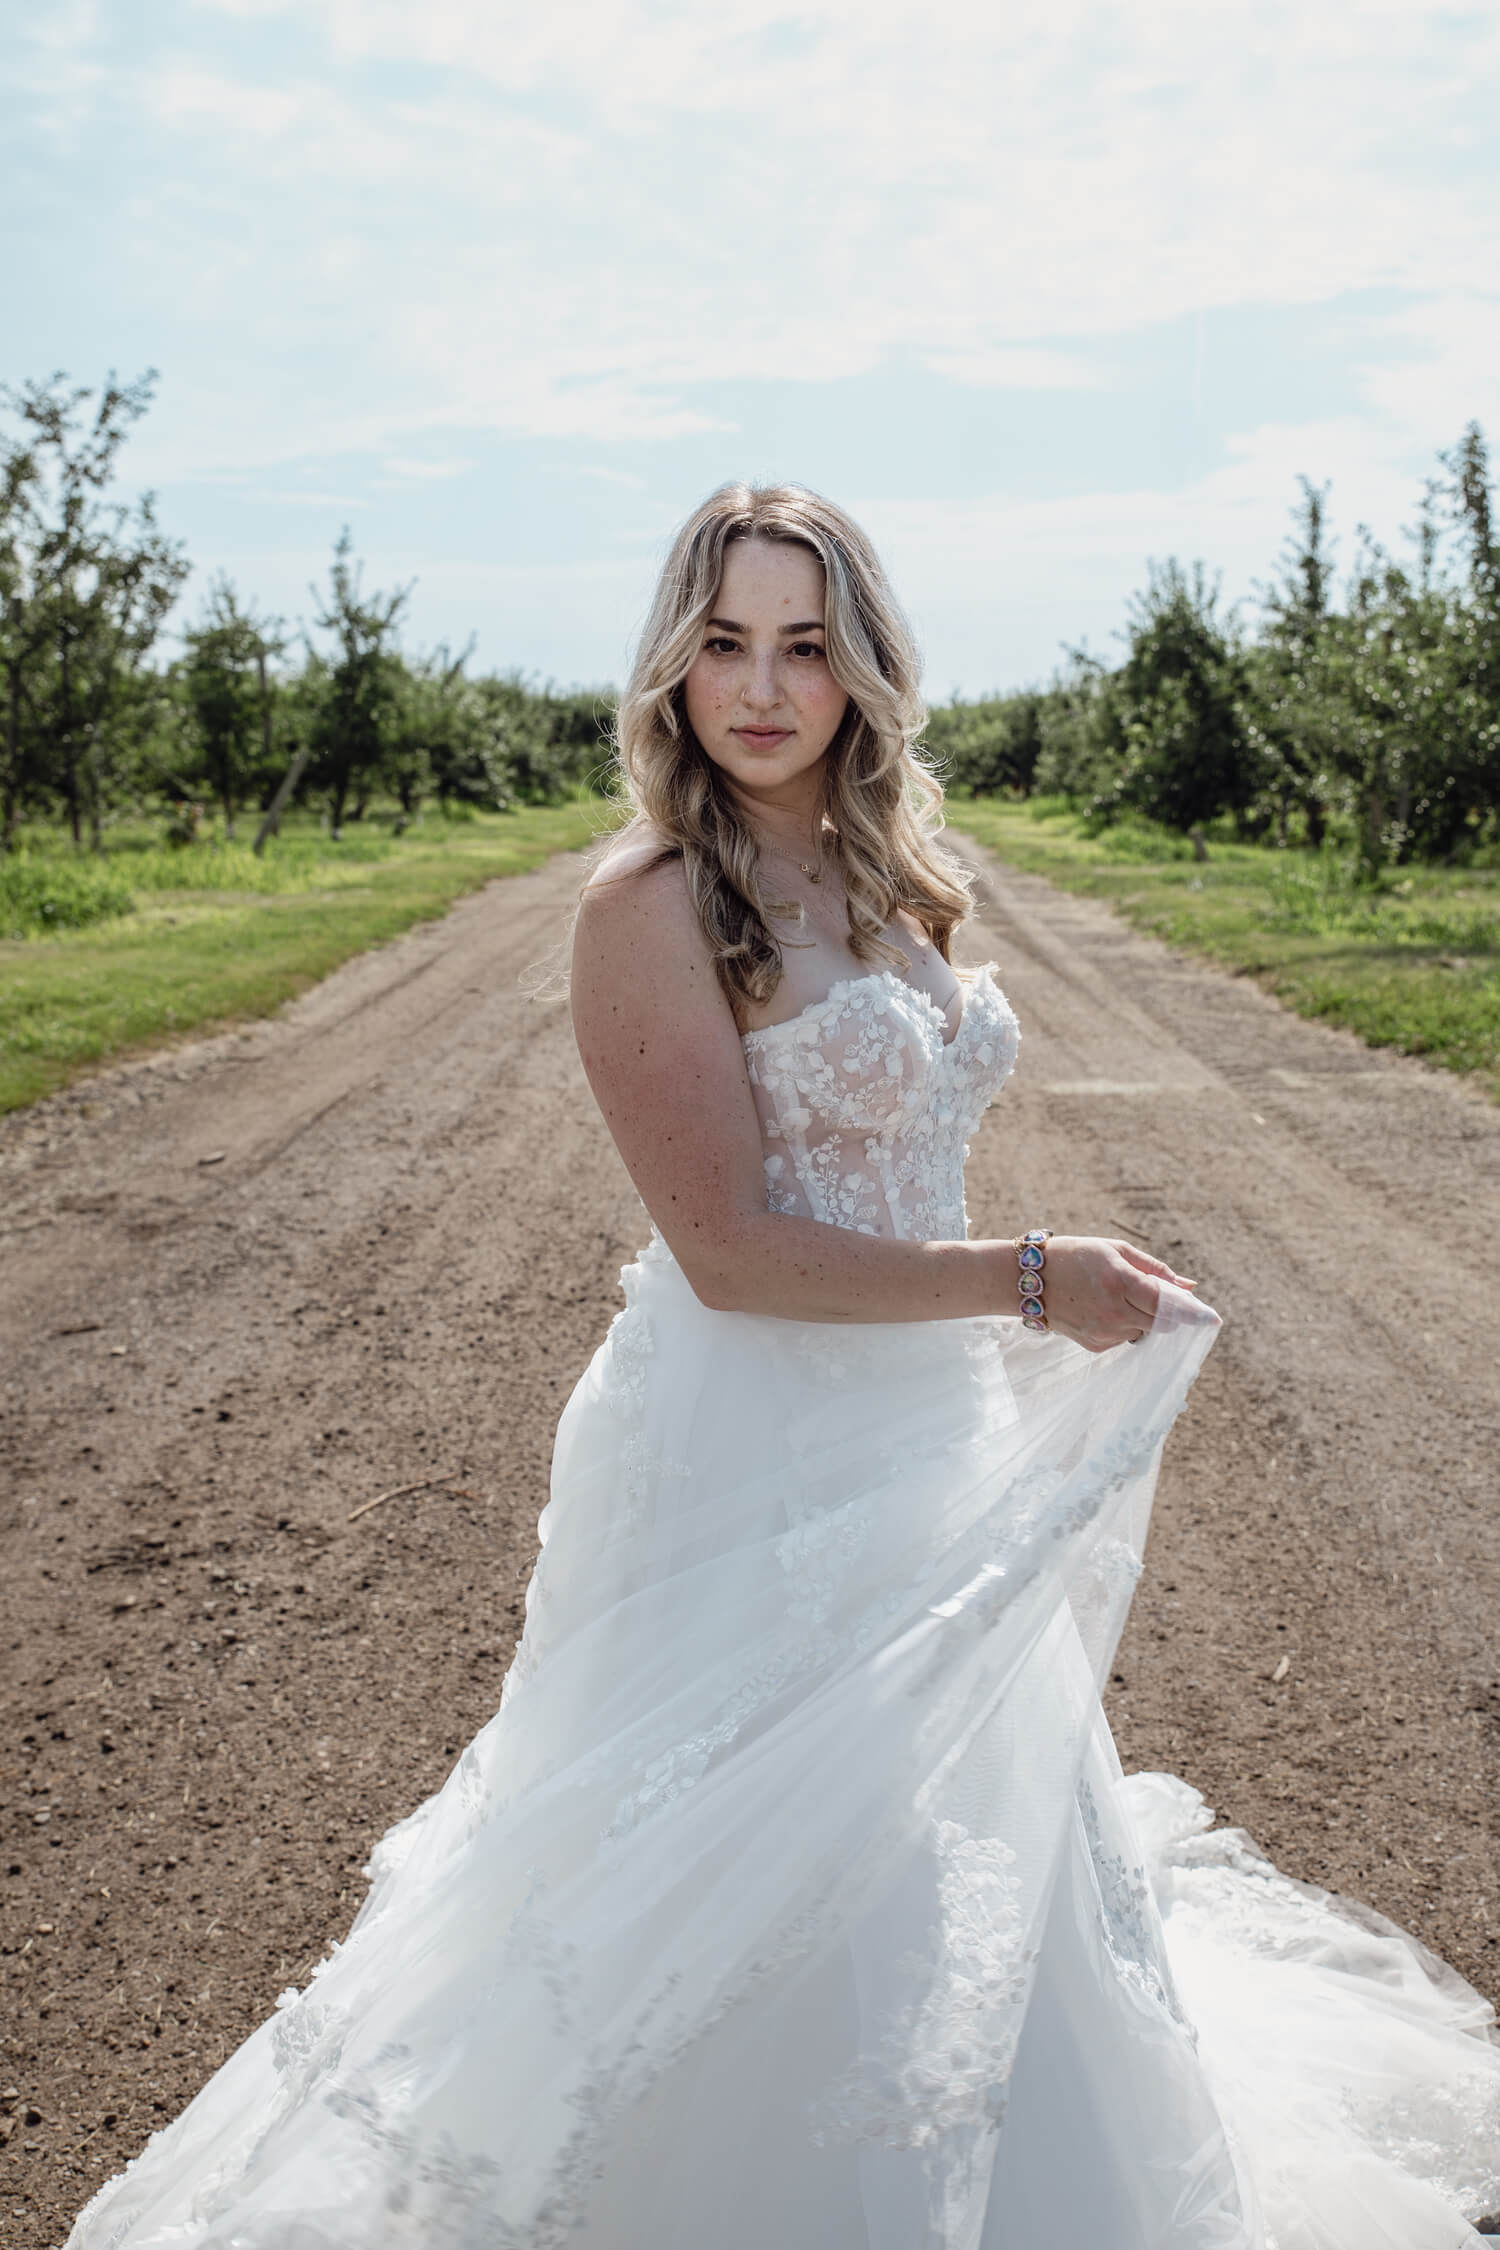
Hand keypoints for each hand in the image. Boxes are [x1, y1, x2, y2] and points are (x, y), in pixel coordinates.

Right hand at [1035, 1236, 1196, 1354]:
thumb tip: (1189, 1286)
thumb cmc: (1075, 1256)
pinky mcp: (1096, 1346)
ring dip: (1144, 1315)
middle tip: (1159, 1293)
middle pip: (1162, 1320)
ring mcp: (1104, 1333)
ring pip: (1145, 1330)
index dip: (1192, 1311)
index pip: (1166, 1303)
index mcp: (1119, 1282)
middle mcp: (1113, 1312)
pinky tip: (1103, 1308)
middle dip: (1168, 1310)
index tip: (1213, 1319)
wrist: (1028, 1280)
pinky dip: (1125, 1324)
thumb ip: (1155, 1269)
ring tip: (1116, 1294)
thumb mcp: (1115, 1250)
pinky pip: (1126, 1337)